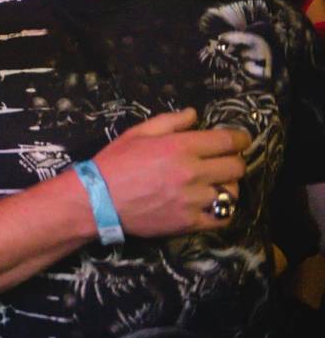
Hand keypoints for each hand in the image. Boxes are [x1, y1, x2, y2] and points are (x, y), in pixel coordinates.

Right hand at [90, 108, 249, 237]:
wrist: (97, 201)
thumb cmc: (115, 163)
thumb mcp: (137, 134)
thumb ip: (169, 122)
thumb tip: (194, 115)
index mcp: (180, 147)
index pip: (227, 140)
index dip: (240, 138)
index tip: (240, 139)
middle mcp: (192, 172)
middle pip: (236, 167)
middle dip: (234, 160)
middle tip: (223, 161)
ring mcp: (193, 200)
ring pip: (232, 192)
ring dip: (228, 185)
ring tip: (215, 184)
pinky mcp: (191, 222)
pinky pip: (223, 217)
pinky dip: (223, 210)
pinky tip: (212, 204)